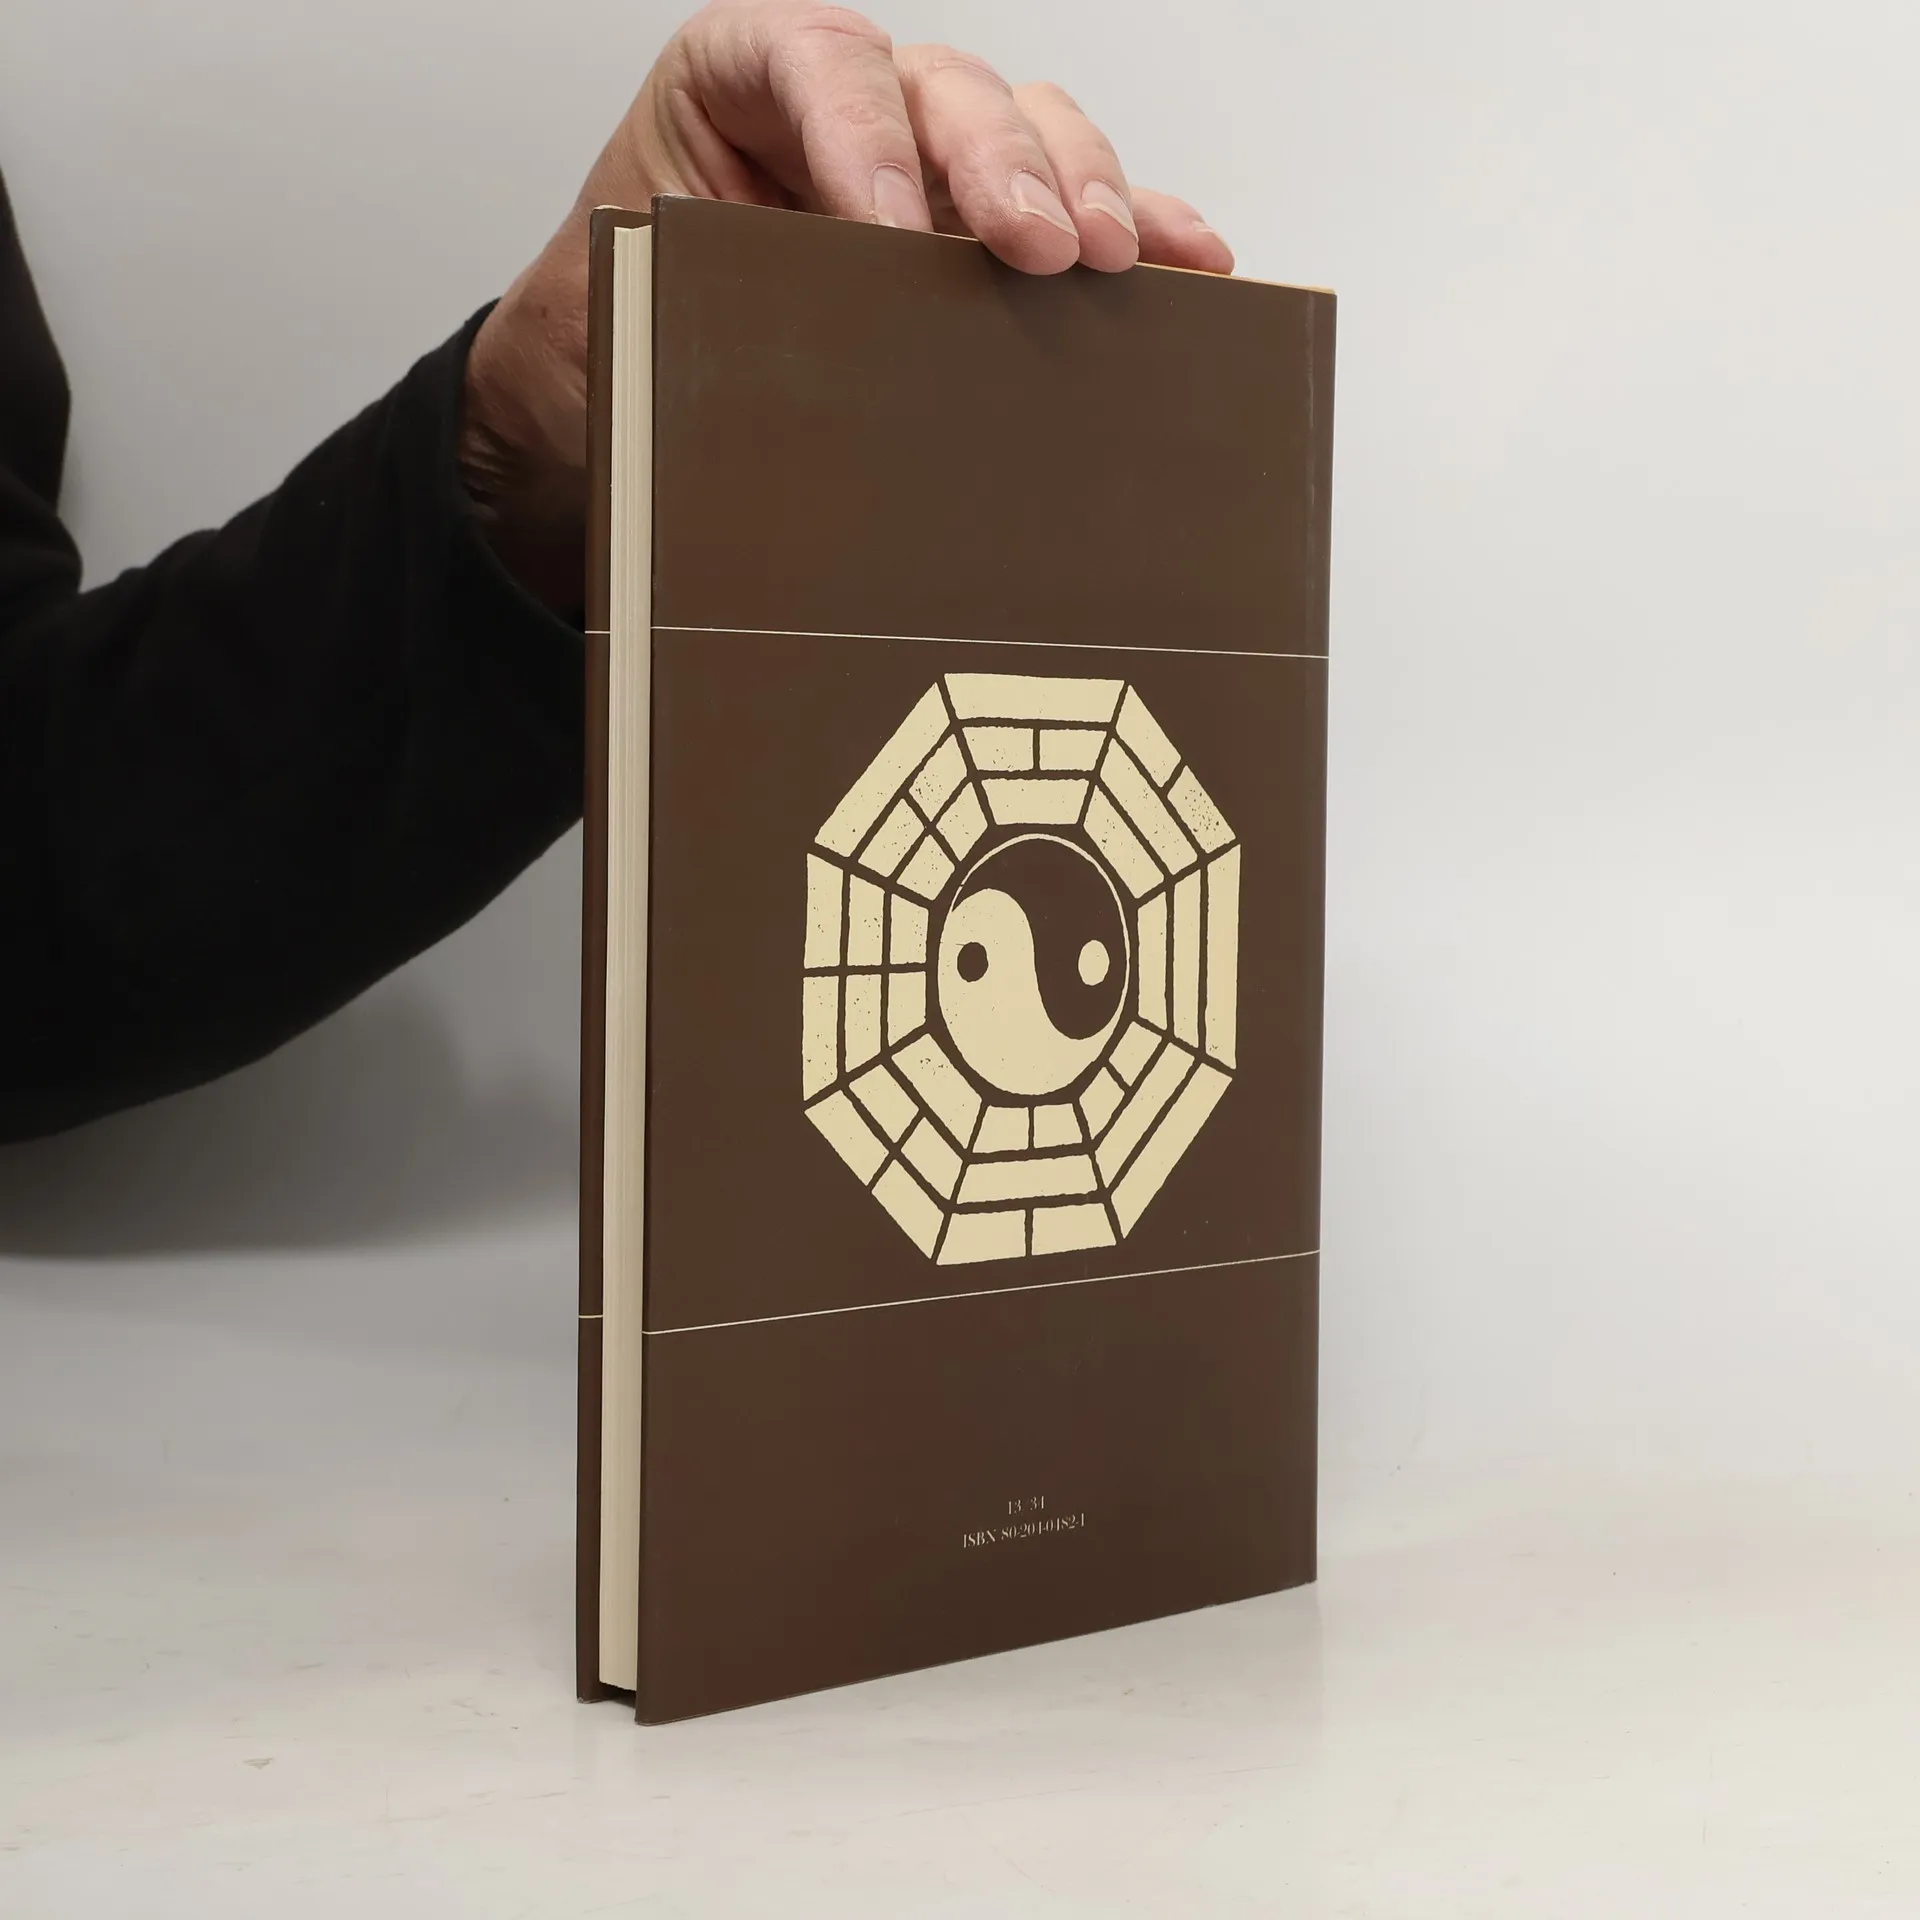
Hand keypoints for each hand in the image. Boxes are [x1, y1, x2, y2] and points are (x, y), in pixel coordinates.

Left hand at [461, 1, 1231, 607]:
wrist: (606, 389)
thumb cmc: (613, 337)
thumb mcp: (635, 313)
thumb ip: (712, 304)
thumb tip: (810, 370)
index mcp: (735, 87)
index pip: (814, 63)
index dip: (863, 136)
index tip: (890, 229)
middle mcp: (843, 106)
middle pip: (944, 91)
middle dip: (1000, 165)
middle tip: (1033, 248)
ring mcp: (922, 159)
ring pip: (1024, 128)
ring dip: (1081, 189)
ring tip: (1112, 258)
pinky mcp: (976, 225)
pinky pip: (1068, 206)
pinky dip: (1137, 226)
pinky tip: (1189, 262)